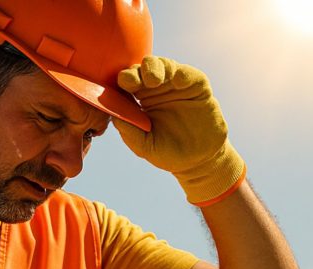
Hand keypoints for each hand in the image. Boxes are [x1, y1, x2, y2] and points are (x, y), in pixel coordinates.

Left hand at [114, 56, 245, 205]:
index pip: (128, 84)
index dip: (122, 82)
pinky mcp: (196, 85)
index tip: (120, 86)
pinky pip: (188, 74)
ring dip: (155, 69)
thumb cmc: (169, 153)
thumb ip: (130, 134)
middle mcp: (156, 88)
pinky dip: (182, 74)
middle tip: (132, 81)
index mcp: (140, 100)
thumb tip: (114, 117)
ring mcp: (176, 85)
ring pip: (163, 65)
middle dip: (135, 72)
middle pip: (141, 70)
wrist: (199, 159)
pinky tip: (178, 81)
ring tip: (153, 80)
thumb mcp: (146, 147)